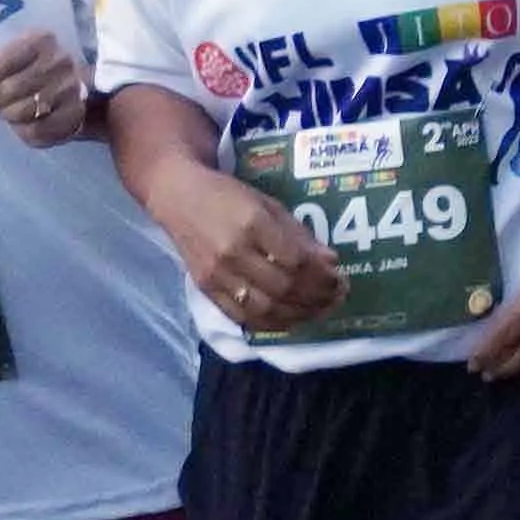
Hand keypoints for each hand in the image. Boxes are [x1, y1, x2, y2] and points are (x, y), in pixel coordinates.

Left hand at [0, 27, 87, 147]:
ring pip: (22, 111)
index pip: (0, 64)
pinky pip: (35, 129)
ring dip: (8, 114)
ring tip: (10, 110)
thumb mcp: (2, 58)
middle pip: (9, 89)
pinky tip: (25, 121)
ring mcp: (70, 87)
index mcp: (40, 40)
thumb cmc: (25, 71)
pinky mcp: (73, 114)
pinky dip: (23, 129)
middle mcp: (60, 60)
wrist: (65, 92)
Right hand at [151, 155, 344, 335]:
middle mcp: (233, 252)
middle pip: (283, 287)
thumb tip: (331, 262)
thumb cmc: (229, 195)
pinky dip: (270, 324)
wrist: (178, 197)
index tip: (340, 279)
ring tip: (320, 311)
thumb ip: (299, 235)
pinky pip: (242, 317)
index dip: (322, 276)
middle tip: (337, 297)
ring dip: (298, 315)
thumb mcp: (269, 204)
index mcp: (253, 223)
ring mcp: (216, 274)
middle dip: (316, 297)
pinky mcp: (205, 289)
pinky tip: (291, 320)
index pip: (296, 261)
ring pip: (264, 308)